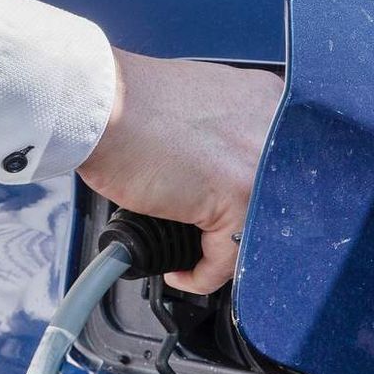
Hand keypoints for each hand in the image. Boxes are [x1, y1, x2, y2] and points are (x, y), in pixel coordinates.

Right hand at [77, 49, 281, 294]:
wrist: (97, 103)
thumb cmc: (125, 103)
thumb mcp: (191, 104)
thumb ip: (217, 130)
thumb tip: (215, 167)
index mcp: (266, 99)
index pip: (275, 165)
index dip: (248, 194)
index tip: (221, 209)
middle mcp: (276, 127)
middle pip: (275, 201)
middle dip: (241, 228)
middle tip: (206, 238)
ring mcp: (261, 161)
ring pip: (257, 232)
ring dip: (224, 253)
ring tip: (193, 256)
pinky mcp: (238, 194)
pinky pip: (229, 257)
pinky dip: (204, 274)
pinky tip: (181, 270)